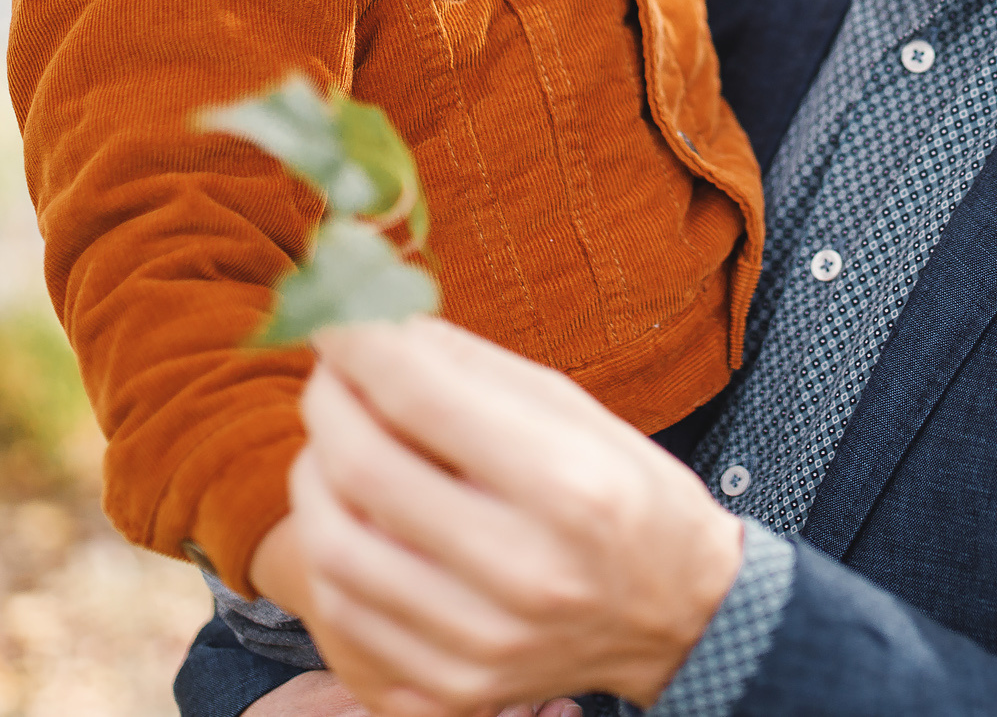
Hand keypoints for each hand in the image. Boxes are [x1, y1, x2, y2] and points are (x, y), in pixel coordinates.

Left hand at [287, 318, 743, 716]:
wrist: (682, 616)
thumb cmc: (628, 494)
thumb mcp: (576, 411)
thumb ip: (473, 369)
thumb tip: (377, 326)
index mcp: (568, 485)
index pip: (421, 398)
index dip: (358, 344)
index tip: (335, 317)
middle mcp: (525, 570)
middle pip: (362, 469)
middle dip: (326, 402)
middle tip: (331, 373)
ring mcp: (485, 640)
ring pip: (333, 548)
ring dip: (314, 476)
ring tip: (336, 444)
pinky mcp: (456, 686)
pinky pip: (347, 613)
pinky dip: (333, 550)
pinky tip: (355, 516)